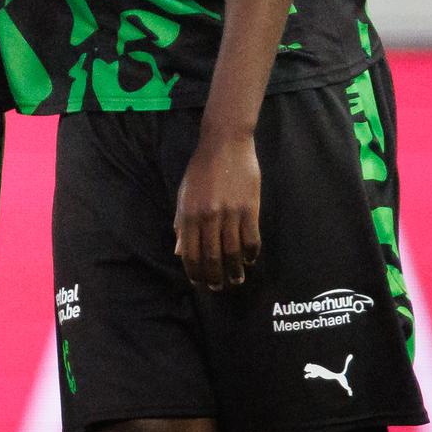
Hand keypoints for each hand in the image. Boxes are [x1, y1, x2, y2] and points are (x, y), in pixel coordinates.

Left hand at [174, 128, 261, 290]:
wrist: (224, 144)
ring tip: (237, 280)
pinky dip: (251, 253)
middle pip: (212, 257)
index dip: (195, 272)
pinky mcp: (249, 209)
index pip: (190, 253)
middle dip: (215, 277)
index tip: (200, 283)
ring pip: (233, 252)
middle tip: (220, 288)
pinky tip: (250, 260)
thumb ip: (181, 223)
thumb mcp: (184, 194)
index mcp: (189, 214)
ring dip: (235, 270)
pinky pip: (251, 239)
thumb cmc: (201, 169)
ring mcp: (230, 214)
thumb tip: (179, 251)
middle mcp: (208, 217)